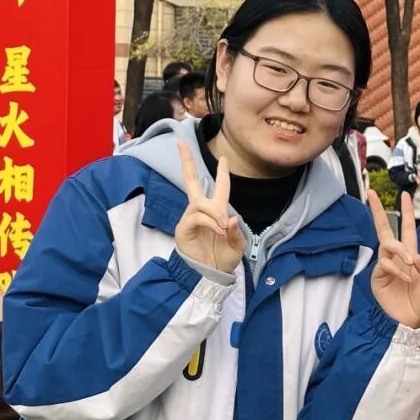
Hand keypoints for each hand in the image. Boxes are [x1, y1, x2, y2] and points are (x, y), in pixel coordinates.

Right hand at [175, 142, 245, 272]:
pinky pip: (196, 217)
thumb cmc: (224, 258)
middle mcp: (201, 210)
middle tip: (181, 144)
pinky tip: (217, 229)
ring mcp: (190, 218)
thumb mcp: (238, 245)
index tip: (223, 157)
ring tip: (223, 226)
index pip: (219, 187)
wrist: (212, 275)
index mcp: (216, 211)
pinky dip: (209, 221)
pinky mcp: (183, 229)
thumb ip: (237, 232)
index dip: (221, 173)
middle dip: (187, 162)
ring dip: (214, 212)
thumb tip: (232, 217)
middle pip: (191, 181)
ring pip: (200, 202)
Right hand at [368, 190, 419, 328]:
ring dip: (401, 252)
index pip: (407, 230)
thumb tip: (415, 256)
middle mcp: (395, 257)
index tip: (405, 195)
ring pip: (388, 245)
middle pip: (384, 230)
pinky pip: (384, 264)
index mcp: (410, 256)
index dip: (406, 213)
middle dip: (378, 211)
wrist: (408, 321)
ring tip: (411, 264)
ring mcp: (385, 265)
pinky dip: (397, 268)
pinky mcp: (377, 276)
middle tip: (371, 194)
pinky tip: (406, 277)